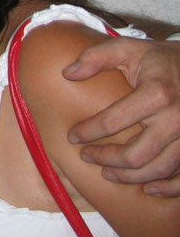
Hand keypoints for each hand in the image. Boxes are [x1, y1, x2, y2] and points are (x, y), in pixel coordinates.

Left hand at [63, 37, 179, 195]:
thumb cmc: (157, 59)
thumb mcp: (127, 48)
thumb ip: (96, 57)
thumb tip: (67, 74)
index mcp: (156, 93)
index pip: (113, 121)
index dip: (87, 132)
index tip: (71, 136)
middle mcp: (176, 119)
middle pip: (135, 154)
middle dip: (105, 158)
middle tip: (86, 156)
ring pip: (157, 169)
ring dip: (129, 176)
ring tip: (107, 172)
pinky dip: (167, 188)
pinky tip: (148, 188)